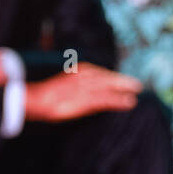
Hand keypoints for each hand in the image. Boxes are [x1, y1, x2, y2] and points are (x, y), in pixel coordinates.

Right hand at [24, 63, 141, 121]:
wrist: (35, 100)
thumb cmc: (43, 94)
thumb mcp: (58, 83)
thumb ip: (71, 81)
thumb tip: (76, 84)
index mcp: (78, 71)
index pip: (99, 73)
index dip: (111, 77)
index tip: (122, 80)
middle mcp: (84, 77)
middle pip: (107, 78)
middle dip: (122, 81)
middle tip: (137, 85)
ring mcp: (86, 88)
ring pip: (109, 87)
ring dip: (124, 88)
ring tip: (137, 91)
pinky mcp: (86, 100)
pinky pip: (107, 99)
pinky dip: (119, 100)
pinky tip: (130, 102)